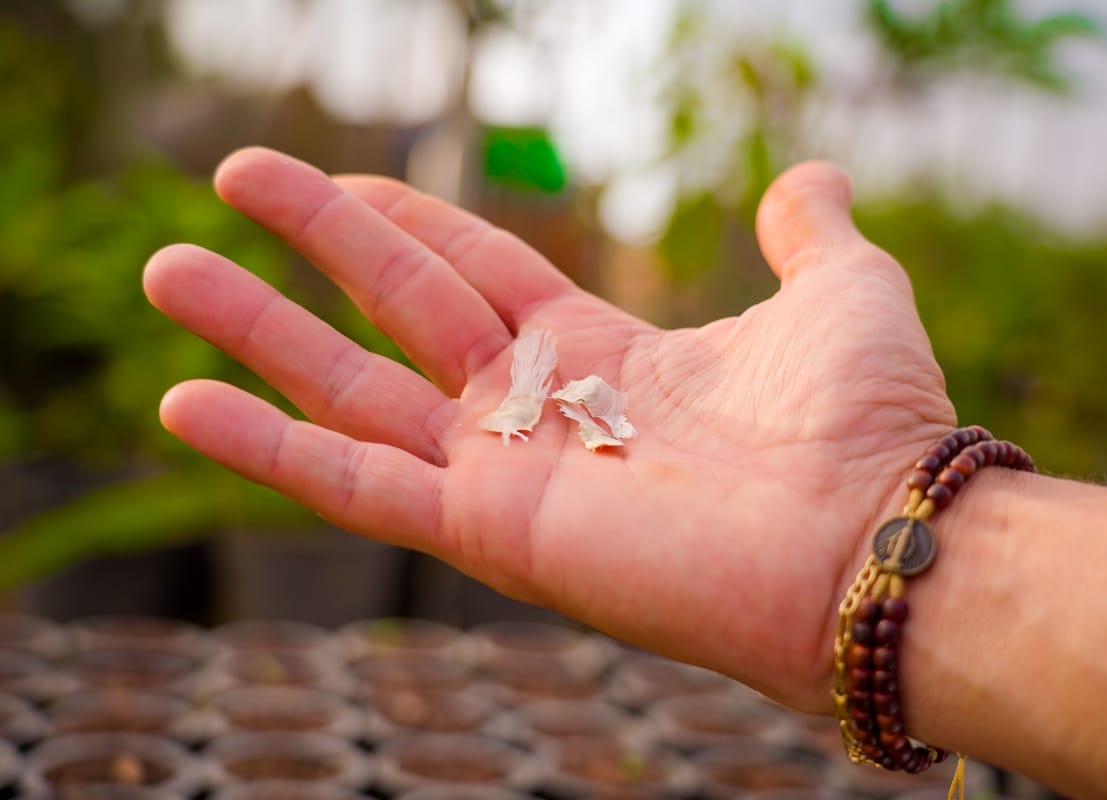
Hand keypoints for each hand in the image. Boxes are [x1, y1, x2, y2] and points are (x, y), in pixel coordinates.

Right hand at [143, 148, 953, 709]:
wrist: (877, 540)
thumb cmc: (868, 421)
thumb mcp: (840, 290)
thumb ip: (809, 229)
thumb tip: (808, 173)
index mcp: (605, 357)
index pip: (481, 275)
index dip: (411, 220)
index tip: (345, 176)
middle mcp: (541, 416)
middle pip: (398, 312)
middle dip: (312, 242)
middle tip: (228, 176)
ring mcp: (506, 476)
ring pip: (352, 393)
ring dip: (257, 333)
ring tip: (167, 272)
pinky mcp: (489, 533)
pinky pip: (356, 486)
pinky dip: (266, 447)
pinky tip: (183, 400)